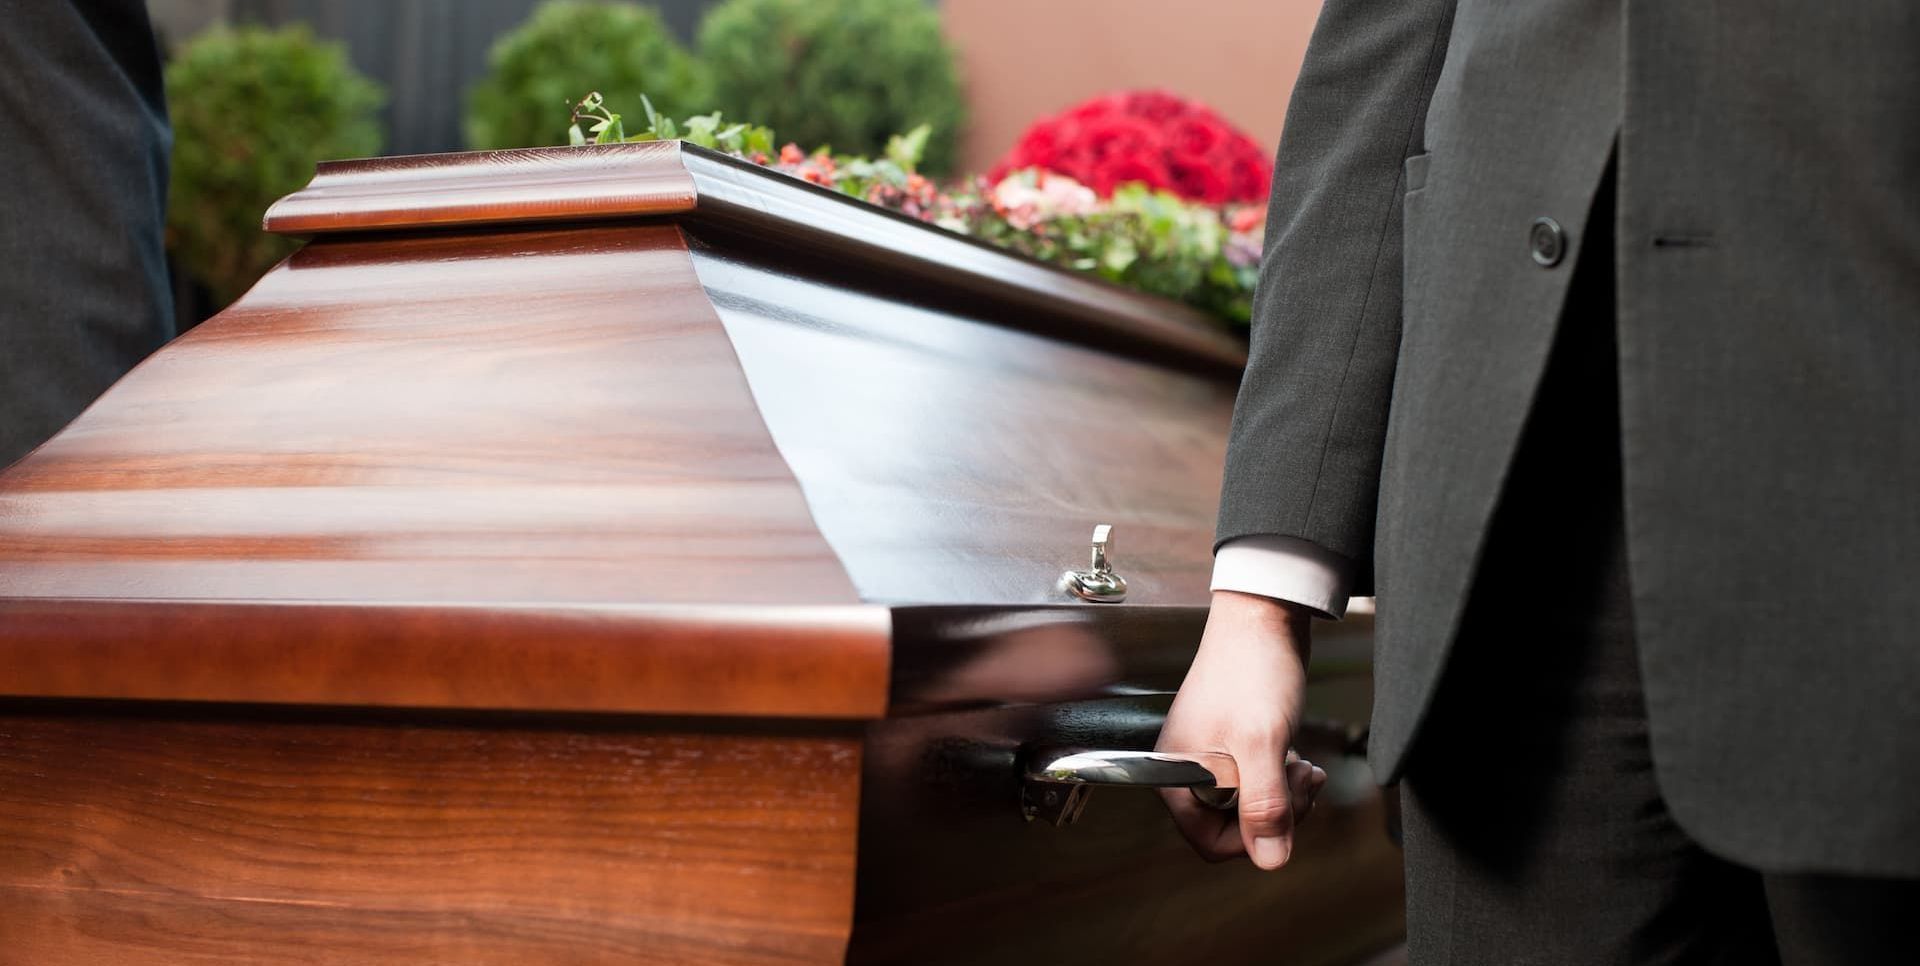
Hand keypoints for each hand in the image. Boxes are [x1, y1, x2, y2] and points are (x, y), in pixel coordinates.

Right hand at [1157, 590, 1325, 869]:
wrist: (1262, 618)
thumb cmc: (1251, 669)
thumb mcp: (1261, 743)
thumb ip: (1263, 804)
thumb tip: (1270, 859)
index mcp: (1177, 775)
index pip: (1209, 843)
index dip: (1251, 838)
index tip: (1280, 812)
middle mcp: (1188, 770)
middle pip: (1233, 828)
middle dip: (1275, 811)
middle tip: (1298, 779)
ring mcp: (1211, 758)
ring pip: (1251, 806)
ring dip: (1284, 794)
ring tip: (1301, 764)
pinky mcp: (1233, 745)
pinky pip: (1259, 782)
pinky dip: (1281, 776)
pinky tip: (1296, 755)